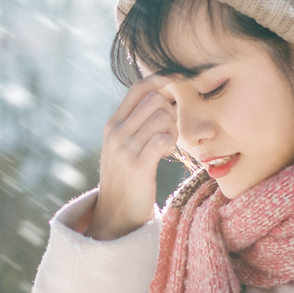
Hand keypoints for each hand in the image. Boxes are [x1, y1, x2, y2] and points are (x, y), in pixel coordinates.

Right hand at [85, 74, 175, 240]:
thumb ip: (136, 122)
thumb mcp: (124, 145)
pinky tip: (165, 154)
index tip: (180, 81)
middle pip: (155, 99)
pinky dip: (170, 144)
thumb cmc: (127, 176)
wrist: (116, 212)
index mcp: (113, 124)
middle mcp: (116, 132)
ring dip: (172, 129)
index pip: (138, 88)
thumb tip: (161, 97)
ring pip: (162, 117)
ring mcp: (125, 149)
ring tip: (166, 144)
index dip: (162, 80)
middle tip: (170, 130)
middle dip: (171, 111)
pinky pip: (163, 139)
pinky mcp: (138, 166)